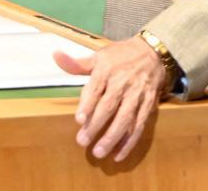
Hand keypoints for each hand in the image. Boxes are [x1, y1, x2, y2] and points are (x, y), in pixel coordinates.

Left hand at [53, 36, 165, 161]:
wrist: (152, 53)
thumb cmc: (120, 57)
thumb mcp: (98, 57)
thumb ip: (77, 64)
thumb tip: (55, 55)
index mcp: (107, 69)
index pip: (96, 88)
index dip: (88, 104)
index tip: (79, 120)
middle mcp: (123, 82)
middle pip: (109, 106)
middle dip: (96, 125)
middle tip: (82, 141)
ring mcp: (137, 95)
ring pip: (125, 119)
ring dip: (112, 137)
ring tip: (99, 152)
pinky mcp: (148, 105)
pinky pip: (139, 125)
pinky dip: (129, 142)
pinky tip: (118, 154)